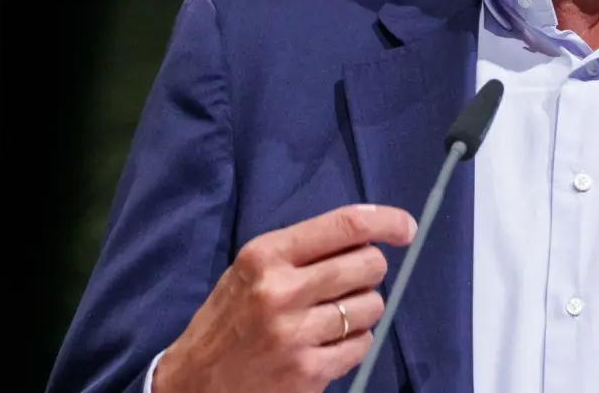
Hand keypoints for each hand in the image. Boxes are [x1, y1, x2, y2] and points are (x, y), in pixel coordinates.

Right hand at [153, 203, 416, 392]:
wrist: (193, 384)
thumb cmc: (228, 320)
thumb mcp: (251, 270)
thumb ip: (302, 252)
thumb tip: (367, 239)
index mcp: (266, 255)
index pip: (345, 225)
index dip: (387, 222)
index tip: (406, 228)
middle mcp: (281, 291)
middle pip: (368, 265)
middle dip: (371, 271)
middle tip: (352, 282)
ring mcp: (296, 335)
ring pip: (371, 306)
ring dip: (363, 309)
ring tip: (333, 317)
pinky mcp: (308, 372)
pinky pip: (362, 345)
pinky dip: (355, 342)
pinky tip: (328, 343)